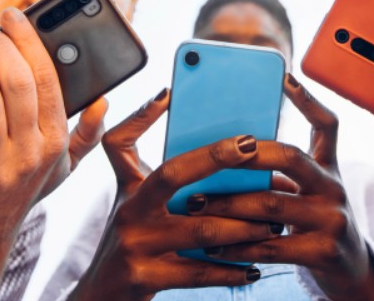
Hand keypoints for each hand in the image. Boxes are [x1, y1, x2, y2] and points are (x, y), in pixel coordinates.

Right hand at [70, 90, 272, 300]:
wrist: (100, 299)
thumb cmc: (133, 246)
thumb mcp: (135, 207)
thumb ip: (161, 178)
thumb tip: (210, 148)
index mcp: (128, 190)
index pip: (121, 143)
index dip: (140, 116)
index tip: (170, 93)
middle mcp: (129, 213)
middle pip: (172, 173)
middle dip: (214, 157)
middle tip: (253, 147)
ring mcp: (135, 246)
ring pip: (200, 229)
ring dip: (242, 225)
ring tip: (273, 222)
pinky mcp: (144, 278)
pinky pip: (199, 272)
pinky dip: (231, 269)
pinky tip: (255, 266)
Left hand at [192, 75, 373, 300]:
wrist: (351, 271)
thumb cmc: (314, 224)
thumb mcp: (307, 192)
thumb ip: (279, 174)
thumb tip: (220, 157)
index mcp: (328, 168)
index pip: (327, 125)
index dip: (308, 99)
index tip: (285, 76)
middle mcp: (334, 188)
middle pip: (290, 157)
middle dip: (246, 155)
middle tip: (211, 156)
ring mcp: (332, 219)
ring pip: (270, 205)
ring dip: (227, 205)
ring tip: (194, 204)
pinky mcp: (323, 252)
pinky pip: (271, 246)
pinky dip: (237, 246)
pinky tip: (211, 247)